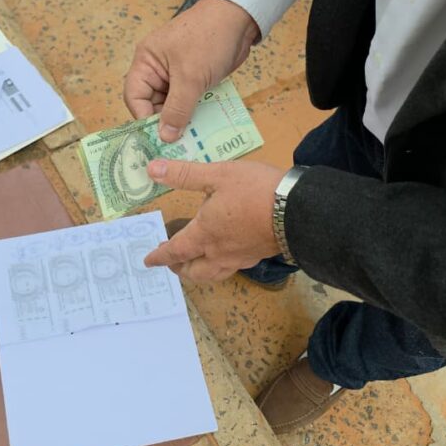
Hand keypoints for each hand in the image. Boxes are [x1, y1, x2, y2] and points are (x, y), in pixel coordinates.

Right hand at [123, 0, 259, 142]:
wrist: (239, 18)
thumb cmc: (208, 39)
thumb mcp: (190, 77)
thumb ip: (177, 109)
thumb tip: (165, 137)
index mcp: (146, 62)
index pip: (135, 97)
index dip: (144, 118)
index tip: (159, 138)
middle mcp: (157, 69)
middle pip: (152, 104)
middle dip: (164, 122)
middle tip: (178, 144)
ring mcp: (176, 74)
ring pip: (172, 105)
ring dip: (181, 119)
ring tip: (191, 139)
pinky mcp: (194, 78)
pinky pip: (188, 101)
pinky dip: (194, 112)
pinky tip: (202, 126)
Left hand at [144, 158, 284, 281]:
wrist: (297, 211)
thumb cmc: (255, 190)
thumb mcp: (218, 174)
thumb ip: (185, 174)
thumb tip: (152, 170)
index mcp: (204, 233)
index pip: (175, 251)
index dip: (159, 256)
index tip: (148, 261)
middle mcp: (218, 252)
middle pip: (192, 270)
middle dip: (178, 268)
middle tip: (170, 263)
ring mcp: (239, 257)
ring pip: (212, 274)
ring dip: (197, 272)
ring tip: (193, 265)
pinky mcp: (256, 256)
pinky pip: (230, 269)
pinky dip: (218, 267)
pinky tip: (224, 256)